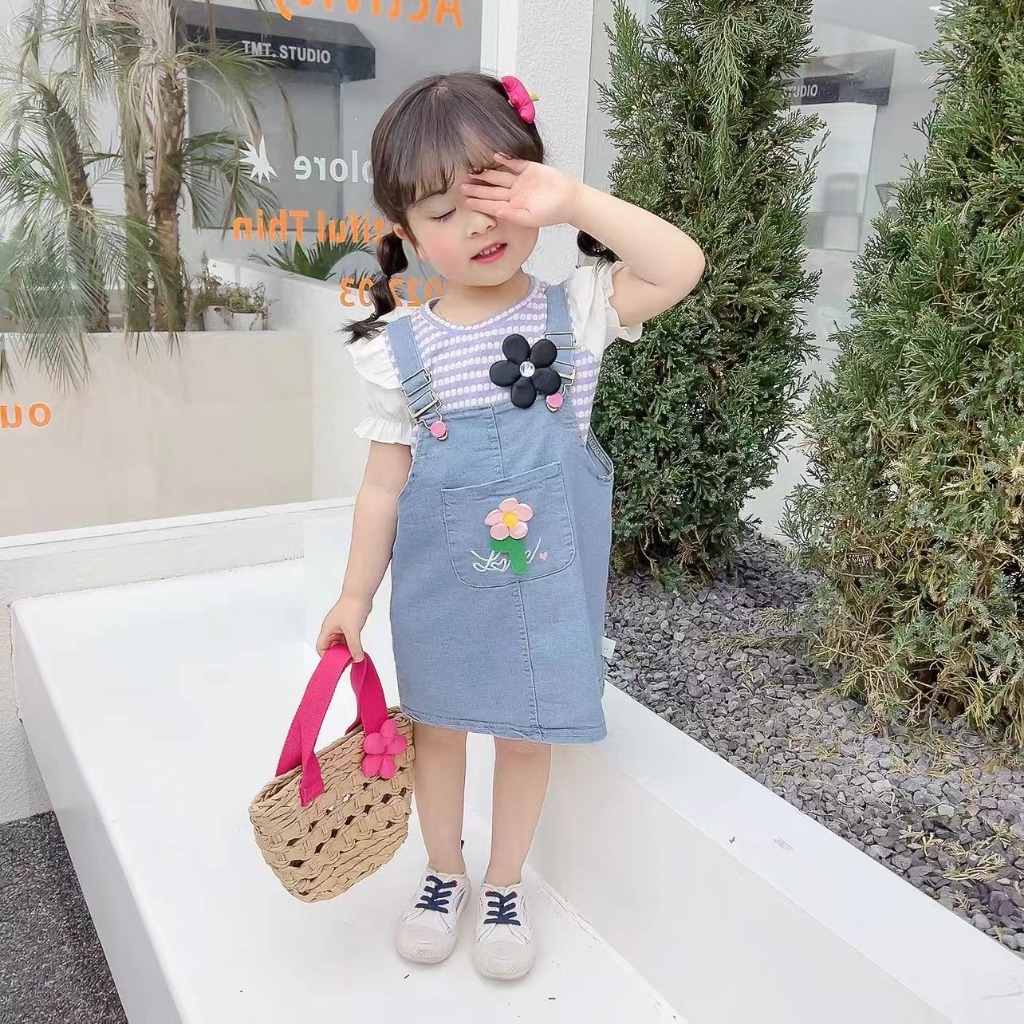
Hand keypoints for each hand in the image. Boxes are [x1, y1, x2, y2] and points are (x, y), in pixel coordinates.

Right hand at [316, 593, 370, 659]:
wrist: (360, 593)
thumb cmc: (351, 607)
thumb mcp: (352, 631)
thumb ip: (354, 646)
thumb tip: (357, 659)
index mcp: (327, 630)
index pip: (321, 648)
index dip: (327, 657)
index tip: (337, 664)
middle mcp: (332, 629)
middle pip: (331, 647)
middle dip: (339, 655)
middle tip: (349, 661)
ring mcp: (341, 627)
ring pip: (341, 643)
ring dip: (347, 649)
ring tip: (355, 655)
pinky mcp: (349, 625)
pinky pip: (348, 638)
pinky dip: (352, 644)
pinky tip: (358, 648)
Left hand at [461, 153, 582, 228]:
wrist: (570, 199)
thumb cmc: (553, 212)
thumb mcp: (531, 219)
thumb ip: (513, 215)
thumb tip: (497, 212)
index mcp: (514, 207)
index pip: (492, 205)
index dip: (479, 203)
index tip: (466, 202)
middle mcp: (515, 194)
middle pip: (492, 190)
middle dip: (477, 189)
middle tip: (462, 187)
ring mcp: (521, 181)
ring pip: (499, 177)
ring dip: (486, 174)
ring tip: (472, 173)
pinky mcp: (529, 169)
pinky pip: (514, 163)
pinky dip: (504, 160)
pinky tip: (494, 157)